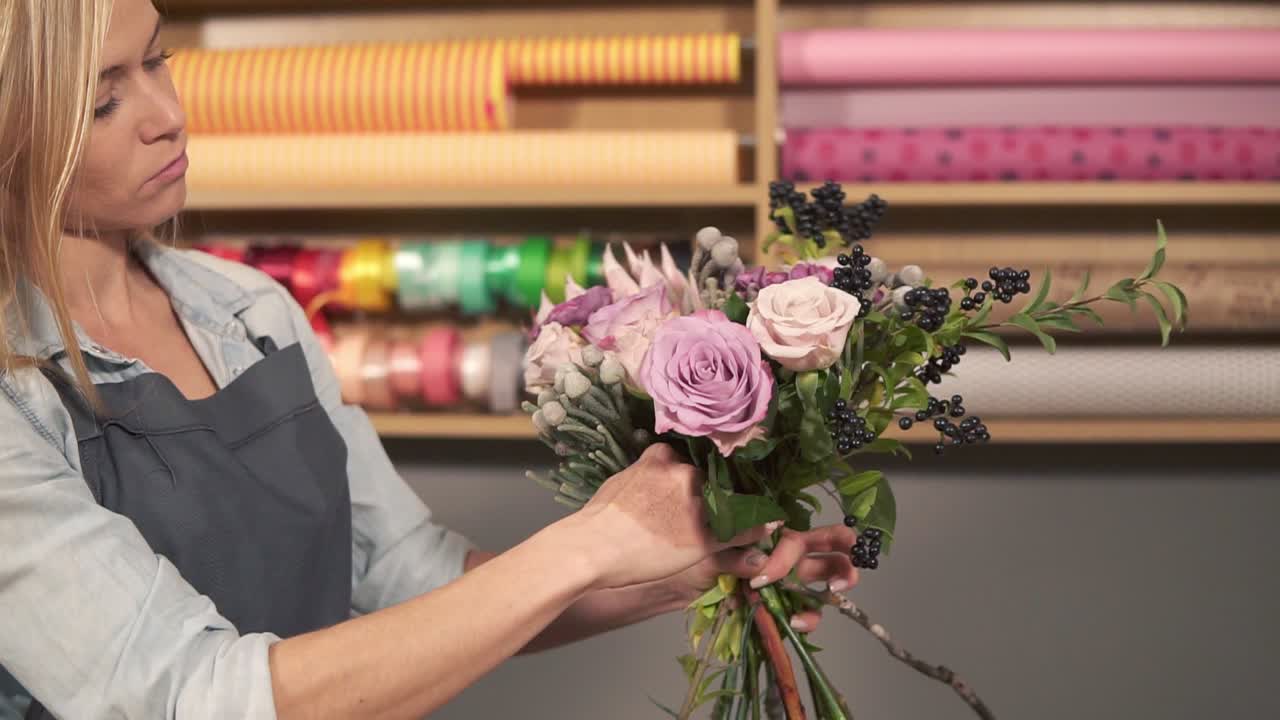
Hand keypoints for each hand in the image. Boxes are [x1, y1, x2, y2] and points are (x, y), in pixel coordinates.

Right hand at [567, 443, 778, 590]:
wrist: (594, 548)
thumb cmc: (598, 520)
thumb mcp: (620, 481)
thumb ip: (644, 474)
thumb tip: (649, 475)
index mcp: (662, 459)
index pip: (685, 461)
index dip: (689, 476)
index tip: (694, 485)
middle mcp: (685, 477)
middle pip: (707, 481)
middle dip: (707, 495)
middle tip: (703, 510)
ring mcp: (698, 506)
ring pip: (729, 504)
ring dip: (738, 510)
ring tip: (748, 516)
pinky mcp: (706, 537)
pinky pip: (742, 531)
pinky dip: (757, 529)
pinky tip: (768, 528)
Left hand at [666, 524, 858, 632]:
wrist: (677, 584)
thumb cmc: (693, 556)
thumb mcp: (710, 550)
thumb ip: (734, 554)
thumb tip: (759, 562)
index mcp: (769, 531)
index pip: (792, 540)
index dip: (783, 560)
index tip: (761, 579)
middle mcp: (785, 551)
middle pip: (827, 541)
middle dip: (845, 545)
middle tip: (851, 555)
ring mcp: (789, 577)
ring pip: (828, 573)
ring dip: (841, 578)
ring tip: (837, 589)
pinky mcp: (785, 602)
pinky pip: (809, 609)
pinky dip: (809, 617)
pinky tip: (797, 622)